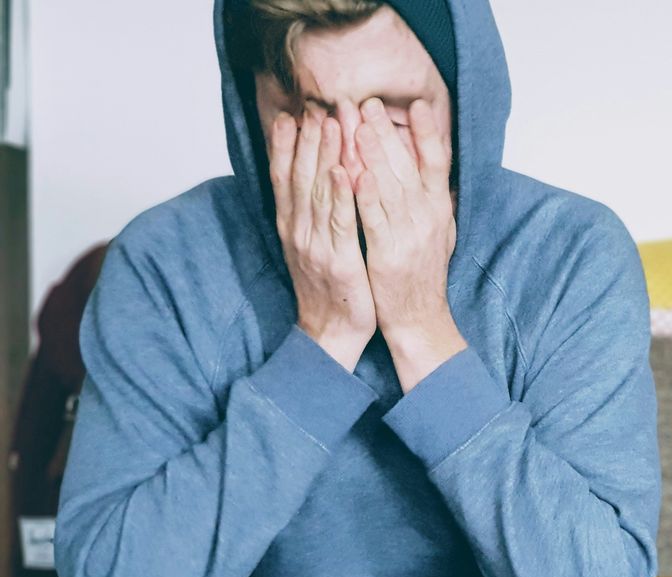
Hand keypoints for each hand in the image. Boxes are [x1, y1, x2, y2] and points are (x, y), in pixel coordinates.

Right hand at [269, 104, 376, 370]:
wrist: (330, 334)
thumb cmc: (328, 288)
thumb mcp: (311, 247)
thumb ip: (309, 214)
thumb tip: (310, 180)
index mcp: (291, 227)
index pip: (284, 177)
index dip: (287, 145)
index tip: (291, 113)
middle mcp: (298, 231)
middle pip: (299, 176)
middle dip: (307, 139)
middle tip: (315, 105)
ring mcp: (316, 245)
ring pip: (318, 192)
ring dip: (324, 155)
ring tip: (330, 122)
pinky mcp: (339, 260)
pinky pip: (340, 222)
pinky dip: (339, 195)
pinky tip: (343, 170)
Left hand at [354, 97, 465, 391]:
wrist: (420, 320)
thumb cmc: (422, 275)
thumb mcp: (439, 232)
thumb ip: (432, 199)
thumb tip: (432, 166)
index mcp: (439, 209)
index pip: (437, 162)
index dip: (428, 132)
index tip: (417, 104)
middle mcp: (428, 218)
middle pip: (408, 165)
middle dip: (386, 132)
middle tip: (367, 102)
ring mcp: (409, 235)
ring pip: (390, 186)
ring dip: (373, 154)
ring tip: (356, 123)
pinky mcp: (388, 253)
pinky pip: (374, 218)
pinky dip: (365, 194)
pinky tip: (353, 172)